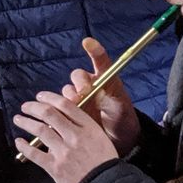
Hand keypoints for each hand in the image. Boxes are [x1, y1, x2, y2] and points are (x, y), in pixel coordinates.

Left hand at [13, 88, 122, 182]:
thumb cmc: (105, 164)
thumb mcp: (101, 139)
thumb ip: (83, 128)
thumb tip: (64, 119)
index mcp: (88, 127)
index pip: (65, 105)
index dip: (49, 98)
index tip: (40, 97)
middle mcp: (74, 136)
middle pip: (49, 114)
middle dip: (33, 107)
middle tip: (25, 106)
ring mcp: (63, 151)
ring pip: (39, 130)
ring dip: (25, 122)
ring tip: (18, 119)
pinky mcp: (54, 166)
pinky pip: (34, 153)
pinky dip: (24, 146)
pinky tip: (18, 142)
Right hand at [65, 36, 142, 154]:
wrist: (117, 139)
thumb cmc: (122, 116)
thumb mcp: (120, 99)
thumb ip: (108, 86)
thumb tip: (89, 83)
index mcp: (105, 79)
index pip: (99, 60)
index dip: (94, 50)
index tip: (87, 42)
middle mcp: (90, 86)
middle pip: (77, 76)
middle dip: (79, 82)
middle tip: (84, 92)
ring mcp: (79, 99)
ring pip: (67, 91)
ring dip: (70, 97)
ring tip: (77, 106)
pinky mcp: (71, 111)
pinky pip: (60, 105)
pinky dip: (60, 107)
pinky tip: (66, 113)